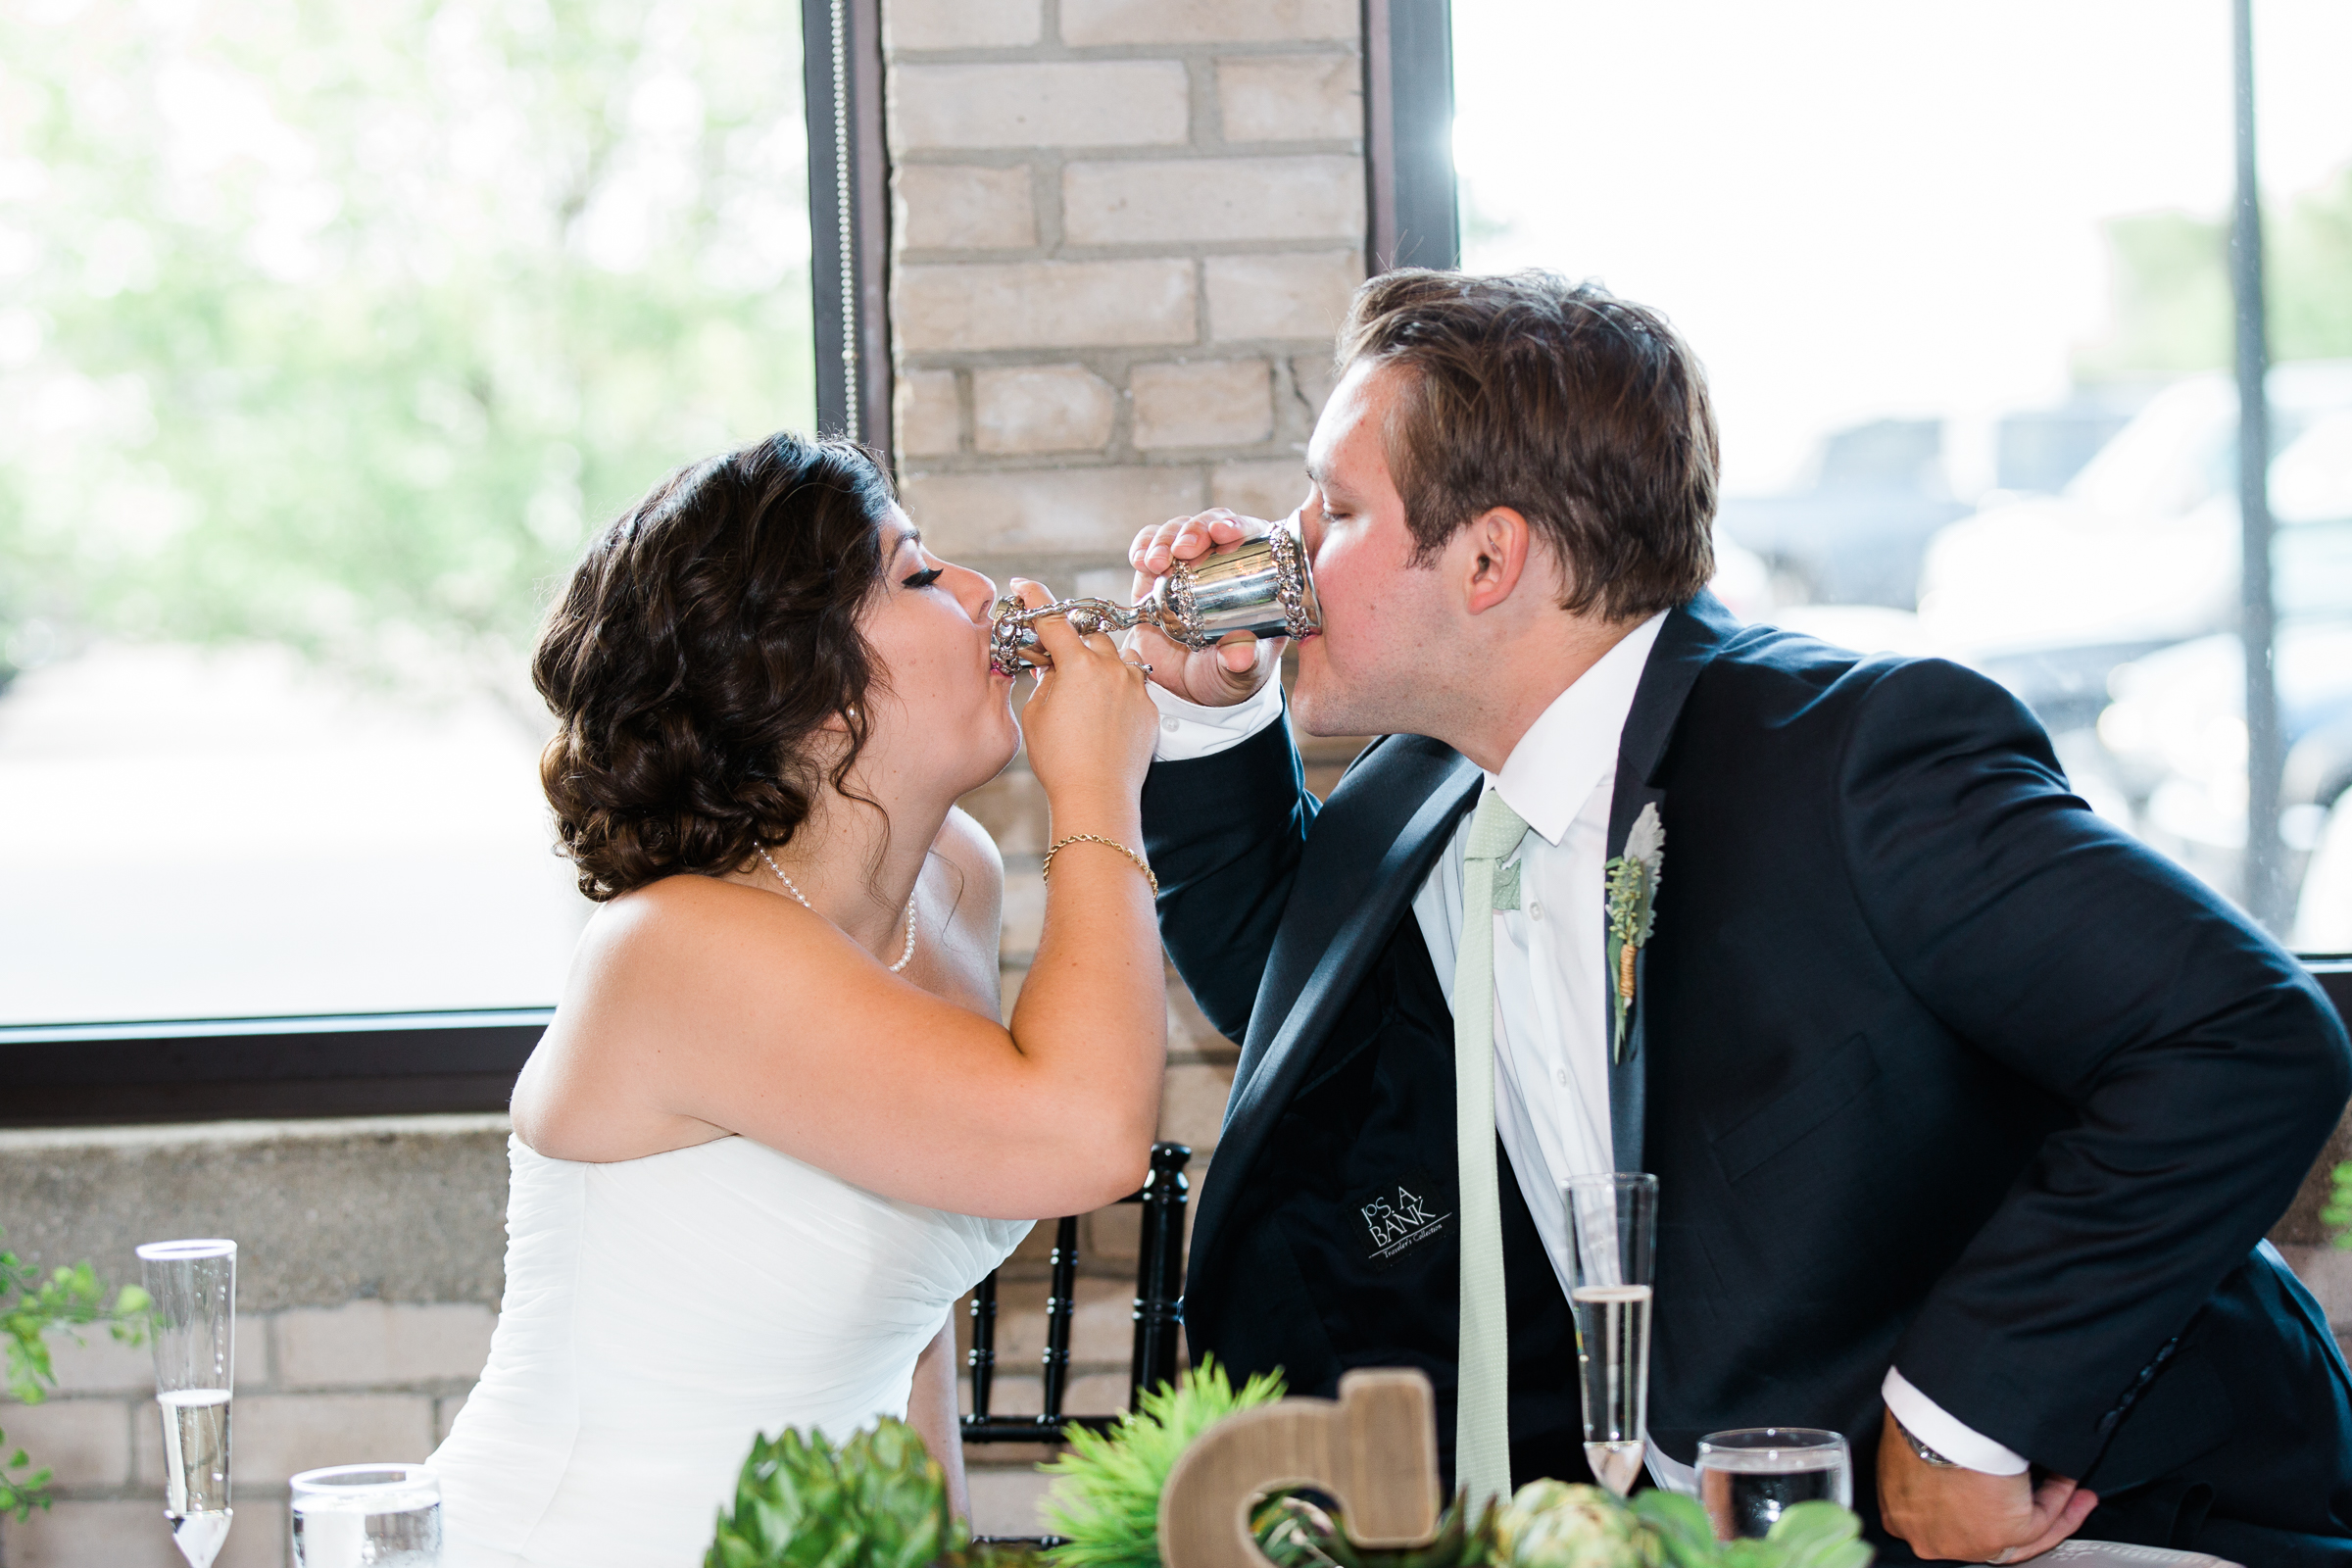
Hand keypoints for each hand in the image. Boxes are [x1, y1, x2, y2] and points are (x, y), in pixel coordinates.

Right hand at [1011, 578, 1158, 814]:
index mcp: (1078, 664)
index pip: (1053, 620)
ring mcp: (1136, 687)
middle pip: (1090, 638)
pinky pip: (1134, 686)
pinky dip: (1118, 691)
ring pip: (1118, 658)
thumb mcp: (1037, 715)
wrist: (1097, 796)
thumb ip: (1044, 681)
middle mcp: (1111, 668)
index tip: (1025, 588)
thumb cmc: (1060, 760)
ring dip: (1100, 665)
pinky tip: (1104, 715)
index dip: (1036, 601)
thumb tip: (1050, 669)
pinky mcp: (1150, 709)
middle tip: (1056, 662)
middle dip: (1072, 644)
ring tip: (1085, 690)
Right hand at [1125, 508, 1285, 706]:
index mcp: (1256, 574)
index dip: (1238, 526)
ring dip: (1166, 539)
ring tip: (1156, 563)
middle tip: (1184, 549)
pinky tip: (1140, 560)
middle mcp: (1221, 560)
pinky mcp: (1156, 574)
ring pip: (1178, 530)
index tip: (1223, 534)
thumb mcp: (1243, 671)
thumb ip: (1243, 662)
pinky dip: (1143, 546)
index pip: (1253, 534)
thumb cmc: (1228, 674)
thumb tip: (1240, 655)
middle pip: (1211, 523)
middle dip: (1196, 530)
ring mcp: (1187, 564)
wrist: (1188, 690)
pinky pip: (1149, 546)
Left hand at [1877, 1408, 2096, 1562]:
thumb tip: (1954, 1456)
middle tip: (2050, 1494)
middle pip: (1986, 1534)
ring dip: (2053, 1509)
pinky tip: (2071, 1479)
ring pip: (2019, 1534)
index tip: (1997, 1490)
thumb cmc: (1919, 1420)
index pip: (1947, 1519)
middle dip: (2023, 1512)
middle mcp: (1931, 1538)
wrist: (1934, 1420)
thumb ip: (1932, 1460)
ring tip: (2075, 1491)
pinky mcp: (2000, 1535)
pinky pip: (2040, 1521)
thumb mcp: (1913, 1440)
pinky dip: (2060, 1500)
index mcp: (1901, 1514)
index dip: (1978, 1505)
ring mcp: (1965, 1542)